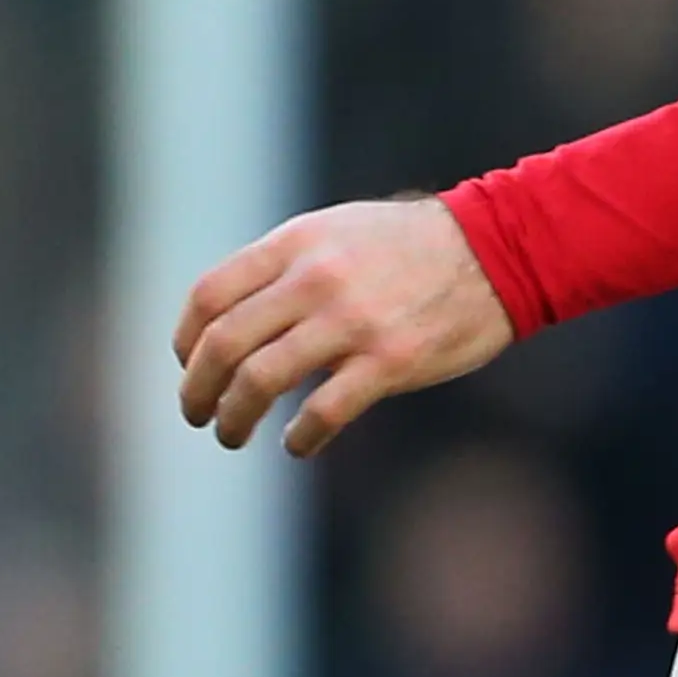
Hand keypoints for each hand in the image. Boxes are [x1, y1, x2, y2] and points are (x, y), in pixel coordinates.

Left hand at [173, 198, 514, 456]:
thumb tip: (228, 316)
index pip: (210, 294)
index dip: (186, 337)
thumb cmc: (403, 246)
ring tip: (230, 434)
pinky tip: (296, 444)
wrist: (490, 251)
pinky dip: (299, 437)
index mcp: (293, 244)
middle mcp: (314, 279)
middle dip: (197, 388)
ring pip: (261, 380)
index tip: (187, 363)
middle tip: (196, 413)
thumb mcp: (330, 231)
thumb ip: (280, 267)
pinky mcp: (391, 362)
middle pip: (224, 343)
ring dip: (233, 417)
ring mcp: (352, 321)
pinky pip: (324, 411)